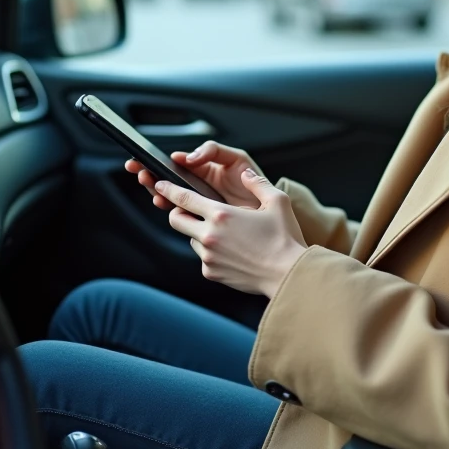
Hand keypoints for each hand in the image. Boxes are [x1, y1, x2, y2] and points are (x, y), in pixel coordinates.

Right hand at [126, 140, 263, 208]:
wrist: (272, 214)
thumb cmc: (255, 183)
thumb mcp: (236, 158)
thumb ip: (213, 151)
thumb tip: (189, 158)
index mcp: (205, 169)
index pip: (177, 163)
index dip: (160, 160)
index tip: (150, 159)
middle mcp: (199, 186)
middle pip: (167, 179)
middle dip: (150, 172)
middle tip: (136, 168)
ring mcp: (199, 204)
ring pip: (170, 196)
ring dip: (155, 189)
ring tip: (147, 183)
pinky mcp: (202, 220)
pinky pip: (181, 214)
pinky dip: (169, 207)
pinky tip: (162, 202)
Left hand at [153, 169, 307, 297]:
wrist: (287, 275)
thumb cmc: (285, 238)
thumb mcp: (278, 202)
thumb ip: (258, 183)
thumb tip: (246, 174)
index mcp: (222, 215)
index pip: (183, 198)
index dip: (168, 188)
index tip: (160, 183)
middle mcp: (209, 235)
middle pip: (175, 220)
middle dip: (177, 211)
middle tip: (189, 209)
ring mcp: (208, 256)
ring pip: (190, 239)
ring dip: (198, 233)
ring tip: (223, 233)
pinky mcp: (211, 272)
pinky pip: (203, 257)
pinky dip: (210, 252)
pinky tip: (231, 251)